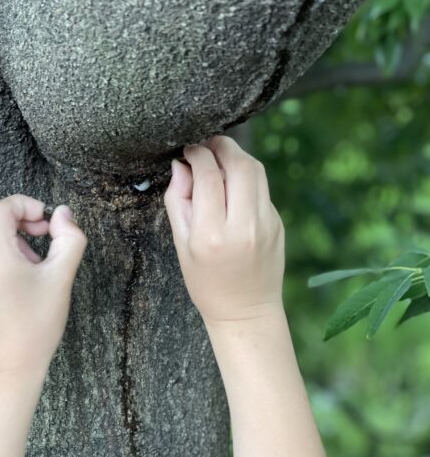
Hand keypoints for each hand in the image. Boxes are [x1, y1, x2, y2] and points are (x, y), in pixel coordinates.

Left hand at [0, 194, 87, 376]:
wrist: (6, 368)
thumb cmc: (35, 328)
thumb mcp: (61, 280)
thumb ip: (69, 240)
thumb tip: (64, 215)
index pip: (2, 207)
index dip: (28, 206)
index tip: (47, 222)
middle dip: (17, 220)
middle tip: (41, 237)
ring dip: (5, 238)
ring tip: (29, 265)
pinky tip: (11, 280)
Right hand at [164, 135, 284, 325]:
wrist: (245, 311)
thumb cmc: (206, 283)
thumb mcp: (181, 245)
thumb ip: (178, 202)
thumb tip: (180, 165)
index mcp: (212, 234)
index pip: (207, 175)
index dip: (196, 154)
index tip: (188, 150)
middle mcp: (243, 225)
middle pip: (238, 164)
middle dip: (221, 146)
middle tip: (206, 145)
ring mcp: (266, 223)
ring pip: (255, 170)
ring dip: (237, 157)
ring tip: (220, 160)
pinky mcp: (278, 224)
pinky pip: (262, 189)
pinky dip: (246, 179)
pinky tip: (233, 187)